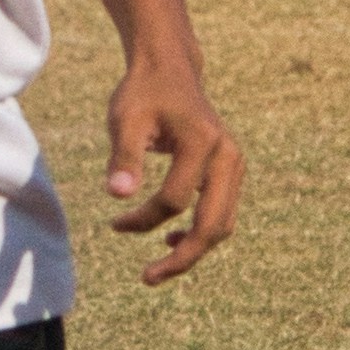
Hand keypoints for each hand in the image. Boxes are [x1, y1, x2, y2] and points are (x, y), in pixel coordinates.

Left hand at [98, 62, 242, 280]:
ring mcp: (234, 165)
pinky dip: (201, 232)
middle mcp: (228, 156)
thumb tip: (117, 196)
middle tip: (148, 278)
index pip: (175, 200)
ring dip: (193, 250)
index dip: (142, 219)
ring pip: (222, 224)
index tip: (114, 223)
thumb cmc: (143, 94)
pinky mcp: (231, 171)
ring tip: (157, 268)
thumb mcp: (125, 119)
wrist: (169, 71)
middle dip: (182, 258)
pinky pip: (223, 213)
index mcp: (203, 143)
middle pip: (214, 224)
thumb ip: (124, 157)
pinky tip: (170, 238)